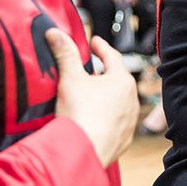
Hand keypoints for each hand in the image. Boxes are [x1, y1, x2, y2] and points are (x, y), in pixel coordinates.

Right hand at [45, 30, 138, 165]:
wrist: (83, 152)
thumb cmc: (80, 114)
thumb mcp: (70, 78)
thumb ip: (65, 53)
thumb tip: (55, 33)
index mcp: (122, 81)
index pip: (113, 56)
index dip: (101, 47)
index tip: (94, 42)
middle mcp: (131, 100)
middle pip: (116, 80)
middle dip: (103, 72)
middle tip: (89, 69)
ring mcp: (129, 122)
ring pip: (117, 102)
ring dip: (105, 96)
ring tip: (89, 94)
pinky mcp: (123, 139)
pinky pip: (115, 122)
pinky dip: (105, 116)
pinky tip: (92, 118)